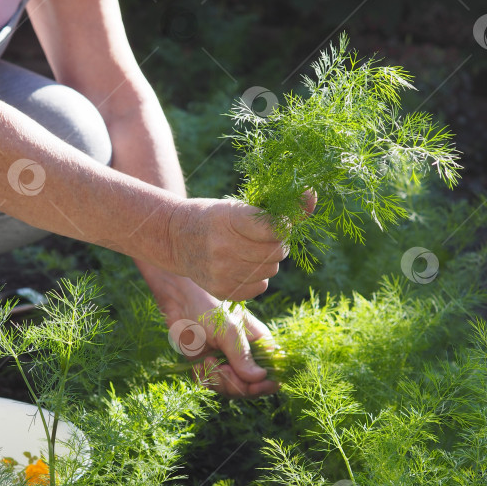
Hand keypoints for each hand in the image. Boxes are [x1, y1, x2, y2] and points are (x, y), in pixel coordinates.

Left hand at [156, 276, 277, 397]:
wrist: (180, 302)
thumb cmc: (209, 308)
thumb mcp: (229, 330)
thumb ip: (242, 355)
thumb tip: (261, 377)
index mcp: (259, 344)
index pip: (272, 372)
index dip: (265, 384)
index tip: (252, 386)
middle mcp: (246, 356)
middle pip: (251, 387)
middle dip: (236, 384)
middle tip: (221, 369)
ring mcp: (228, 363)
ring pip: (231, 390)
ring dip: (218, 380)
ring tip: (207, 361)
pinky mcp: (209, 367)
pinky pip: (212, 387)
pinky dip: (204, 379)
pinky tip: (198, 365)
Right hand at [167, 198, 287, 300]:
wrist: (174, 239)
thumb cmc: (214, 217)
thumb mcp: (240, 204)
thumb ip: (280, 205)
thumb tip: (312, 194)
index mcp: (228, 218)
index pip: (275, 228)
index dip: (282, 225)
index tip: (277, 222)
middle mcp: (224, 247)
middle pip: (277, 252)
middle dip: (277, 243)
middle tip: (262, 237)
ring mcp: (222, 272)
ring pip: (271, 270)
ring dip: (267, 260)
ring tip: (247, 250)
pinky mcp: (223, 291)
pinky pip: (260, 287)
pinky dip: (258, 277)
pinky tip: (241, 266)